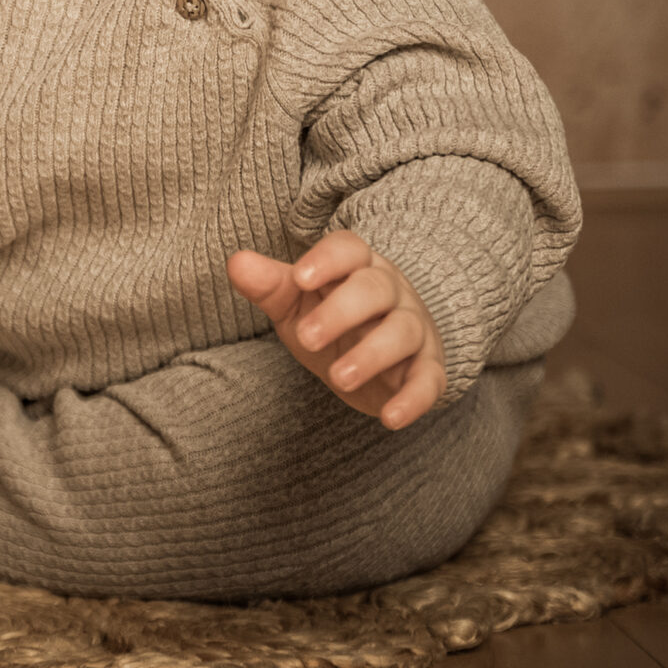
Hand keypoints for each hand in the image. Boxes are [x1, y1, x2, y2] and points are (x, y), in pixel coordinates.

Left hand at [226, 229, 447, 429]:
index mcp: (356, 267)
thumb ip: (269, 285)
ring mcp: (413, 329)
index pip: (349, 249)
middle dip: (342, 311)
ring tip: (339, 377)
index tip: (300, 279)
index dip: (327, 260)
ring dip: (373, 354)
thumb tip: (237, 263)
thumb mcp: (296, 303)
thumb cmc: (331, 320)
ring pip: (403, 331)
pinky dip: (414, 399)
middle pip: (375, 288)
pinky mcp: (428, 370)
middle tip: (307, 339)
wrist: (379, 358)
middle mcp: (391, 292)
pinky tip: (391, 418)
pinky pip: (429, 380)